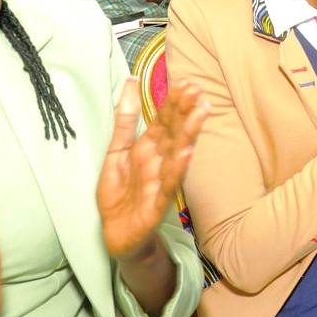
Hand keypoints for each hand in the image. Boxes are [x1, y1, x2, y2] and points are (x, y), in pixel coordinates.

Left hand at [97, 79, 205, 260]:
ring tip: (201, 113)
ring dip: (189, 133)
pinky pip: (169, 184)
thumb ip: (124, 120)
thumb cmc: (119, 193)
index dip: (173, 102)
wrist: (115, 234)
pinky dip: (177, 168)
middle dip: (186, 111)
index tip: (187, 82)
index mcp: (148, 148)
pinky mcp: (158, 204)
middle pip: (174, 132)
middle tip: (198, 90)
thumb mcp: (116, 151)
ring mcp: (161, 181)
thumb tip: (130, 82)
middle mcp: (158, 161)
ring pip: (177, 154)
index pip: (163, 120)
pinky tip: (187, 153)